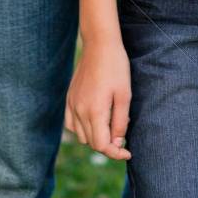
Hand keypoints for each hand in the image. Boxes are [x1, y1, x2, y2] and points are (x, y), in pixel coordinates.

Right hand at [65, 41, 131, 160]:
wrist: (99, 44)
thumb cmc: (116, 67)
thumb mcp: (125, 95)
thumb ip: (120, 122)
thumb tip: (117, 143)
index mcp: (95, 111)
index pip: (102, 145)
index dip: (116, 153)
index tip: (128, 152)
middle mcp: (80, 111)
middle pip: (92, 143)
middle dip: (108, 146)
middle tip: (122, 138)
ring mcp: (72, 104)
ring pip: (81, 136)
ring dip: (95, 138)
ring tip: (109, 127)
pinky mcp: (69, 98)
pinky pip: (71, 124)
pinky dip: (82, 129)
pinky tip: (93, 121)